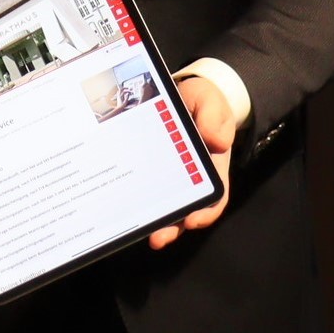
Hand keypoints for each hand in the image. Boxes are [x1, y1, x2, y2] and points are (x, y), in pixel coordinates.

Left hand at [146, 73, 236, 249]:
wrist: (181, 95)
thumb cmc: (201, 102)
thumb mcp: (211, 100)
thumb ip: (214, 115)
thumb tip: (216, 140)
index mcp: (210, 167)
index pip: (214, 197)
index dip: (205, 211)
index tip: (194, 219)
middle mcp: (189, 180)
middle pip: (183, 211)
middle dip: (171, 227)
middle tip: (158, 237)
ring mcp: (165, 179)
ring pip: (159, 207)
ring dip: (149, 222)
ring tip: (135, 232)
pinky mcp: (144, 172)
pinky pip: (138, 190)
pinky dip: (131, 202)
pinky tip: (117, 208)